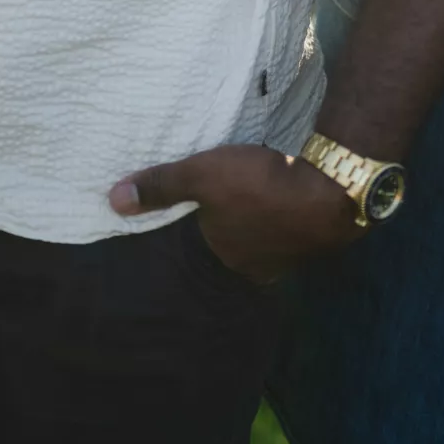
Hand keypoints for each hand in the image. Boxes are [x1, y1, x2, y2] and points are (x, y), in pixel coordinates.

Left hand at [108, 143, 359, 283]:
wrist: (331, 190)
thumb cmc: (259, 186)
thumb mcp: (202, 177)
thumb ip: (161, 187)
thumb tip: (112, 201)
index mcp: (226, 257)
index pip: (202, 250)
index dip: (197, 233)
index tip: (193, 220)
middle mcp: (257, 267)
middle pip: (235, 249)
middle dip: (228, 231)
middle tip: (223, 207)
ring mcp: (290, 255)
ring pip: (264, 241)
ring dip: (258, 224)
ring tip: (253, 201)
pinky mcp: (315, 236)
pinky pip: (291, 229)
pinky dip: (284, 216)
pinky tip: (286, 198)